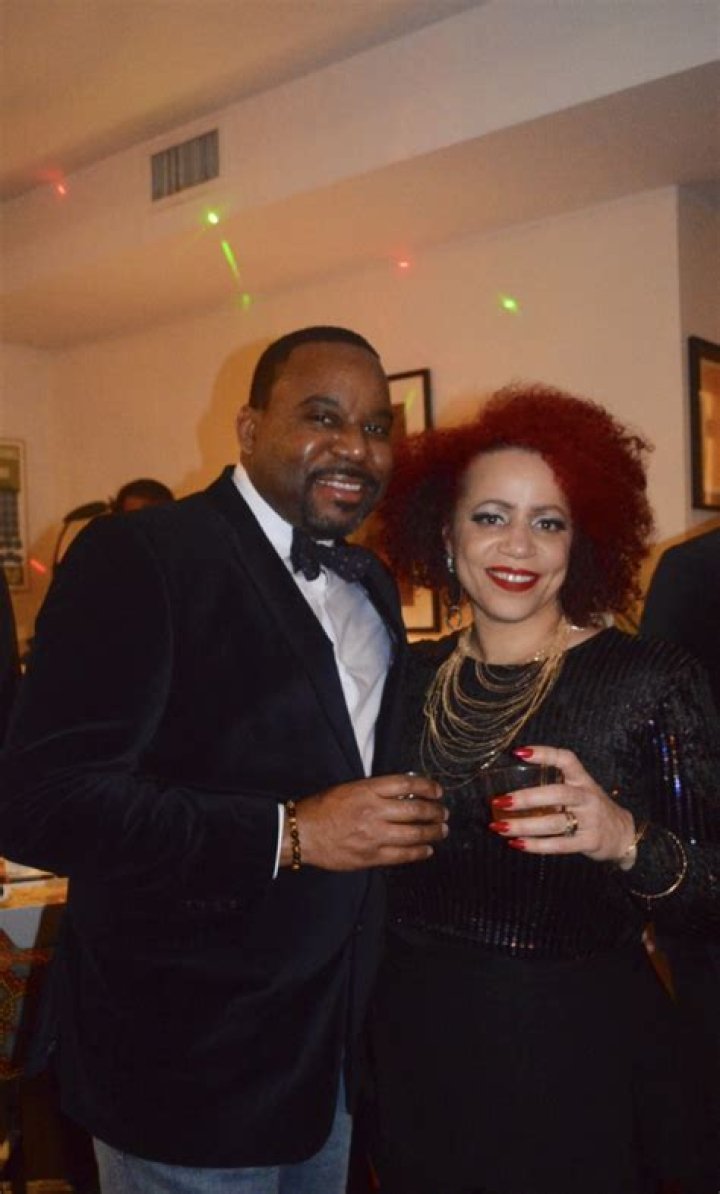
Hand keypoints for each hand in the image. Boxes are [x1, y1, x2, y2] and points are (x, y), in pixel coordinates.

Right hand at [281, 773, 446, 870]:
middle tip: (443, 813)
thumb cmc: (322, 808)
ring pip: (414, 834)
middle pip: (417, 810)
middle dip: (436, 812)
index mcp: (368, 790)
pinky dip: (419, 852)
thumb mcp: (350, 788)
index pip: (408, 784)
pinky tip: (427, 850)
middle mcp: (374, 811)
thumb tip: (405, 794)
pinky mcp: (371, 856)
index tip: (437, 791)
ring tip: (441, 831)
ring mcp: (374, 835)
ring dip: (433, 832)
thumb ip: (376, 791)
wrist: (302, 833)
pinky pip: (403, 855)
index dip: (428, 787)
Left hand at [488, 746, 634, 863]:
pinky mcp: (590, 842)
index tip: (518, 752)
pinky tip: (517, 844)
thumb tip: (510, 790)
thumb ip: (553, 787)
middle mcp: (588, 797)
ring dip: (524, 825)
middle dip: (527, 798)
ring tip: (499, 826)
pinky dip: (537, 846)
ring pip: (554, 822)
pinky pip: (560, 845)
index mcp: (583, 780)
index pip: (566, 760)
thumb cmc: (591, 809)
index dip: (544, 754)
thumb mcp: (580, 791)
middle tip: (501, 801)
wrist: (624, 834)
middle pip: (558, 793)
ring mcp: (591, 820)